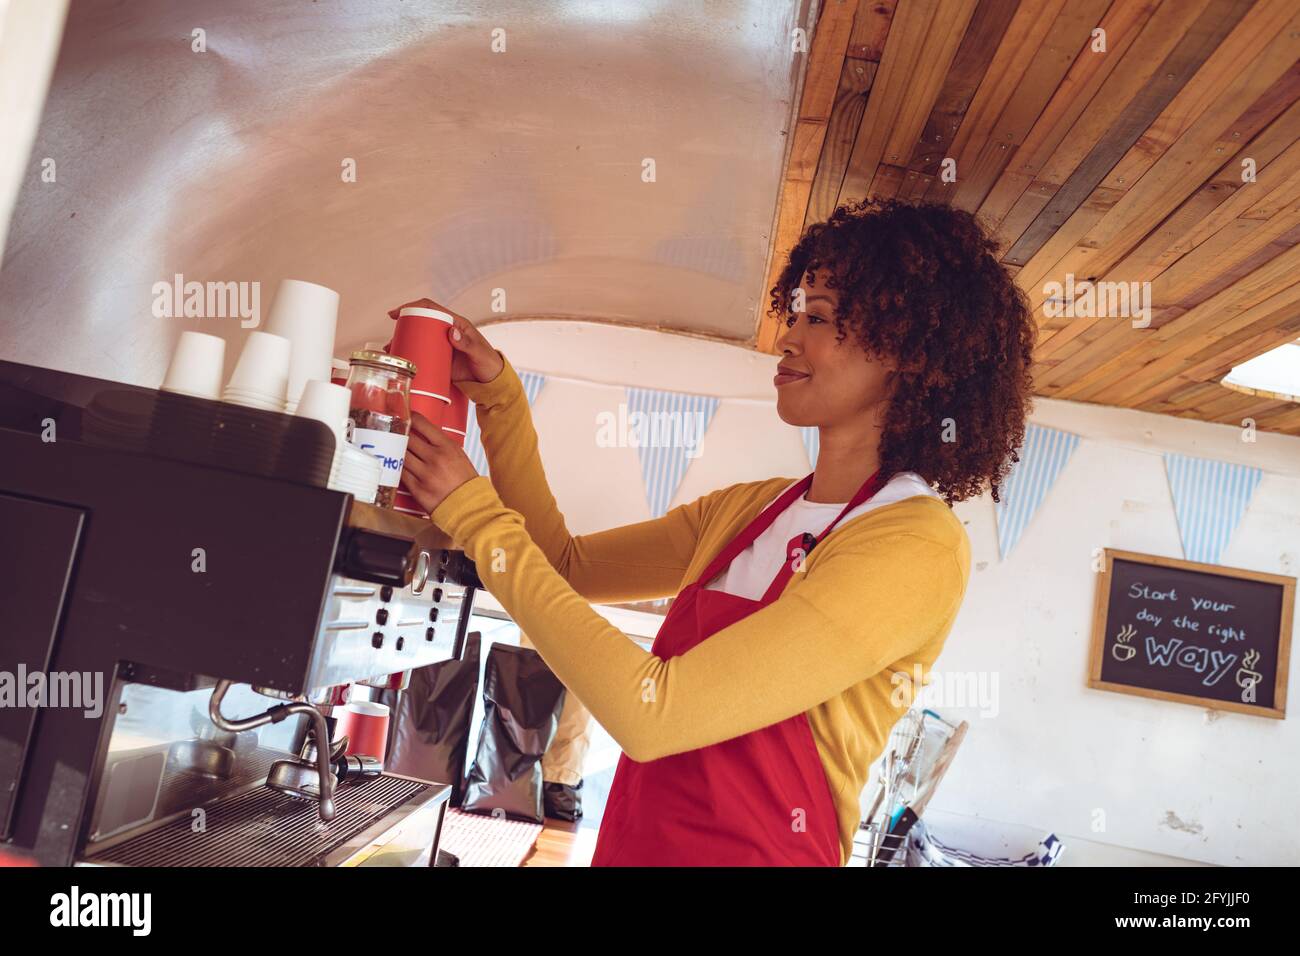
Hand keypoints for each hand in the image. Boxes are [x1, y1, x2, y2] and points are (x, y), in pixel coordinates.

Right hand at [387, 297, 504, 385]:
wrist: (491, 381)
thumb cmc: (488, 363)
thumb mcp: (479, 353)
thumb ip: (468, 344)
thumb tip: (451, 332)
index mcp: (455, 324)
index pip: (430, 308)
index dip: (412, 307)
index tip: (396, 313)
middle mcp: (445, 332)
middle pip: (420, 324)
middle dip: (402, 329)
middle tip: (391, 341)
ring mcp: (441, 346)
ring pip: (418, 340)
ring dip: (403, 344)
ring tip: (392, 353)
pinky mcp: (439, 360)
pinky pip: (422, 354)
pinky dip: (410, 357)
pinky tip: (401, 363)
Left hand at [401, 411, 480, 513]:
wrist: (468, 506)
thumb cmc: (465, 481)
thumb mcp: (458, 455)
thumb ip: (441, 444)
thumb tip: (423, 435)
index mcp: (447, 447)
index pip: (423, 424)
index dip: (410, 417)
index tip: (406, 415)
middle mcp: (435, 458)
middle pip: (407, 438)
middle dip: (400, 434)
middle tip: (395, 432)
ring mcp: (425, 474)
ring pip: (401, 455)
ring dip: (396, 451)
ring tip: (393, 448)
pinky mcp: (417, 488)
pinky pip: (401, 473)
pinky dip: (398, 468)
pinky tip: (398, 465)